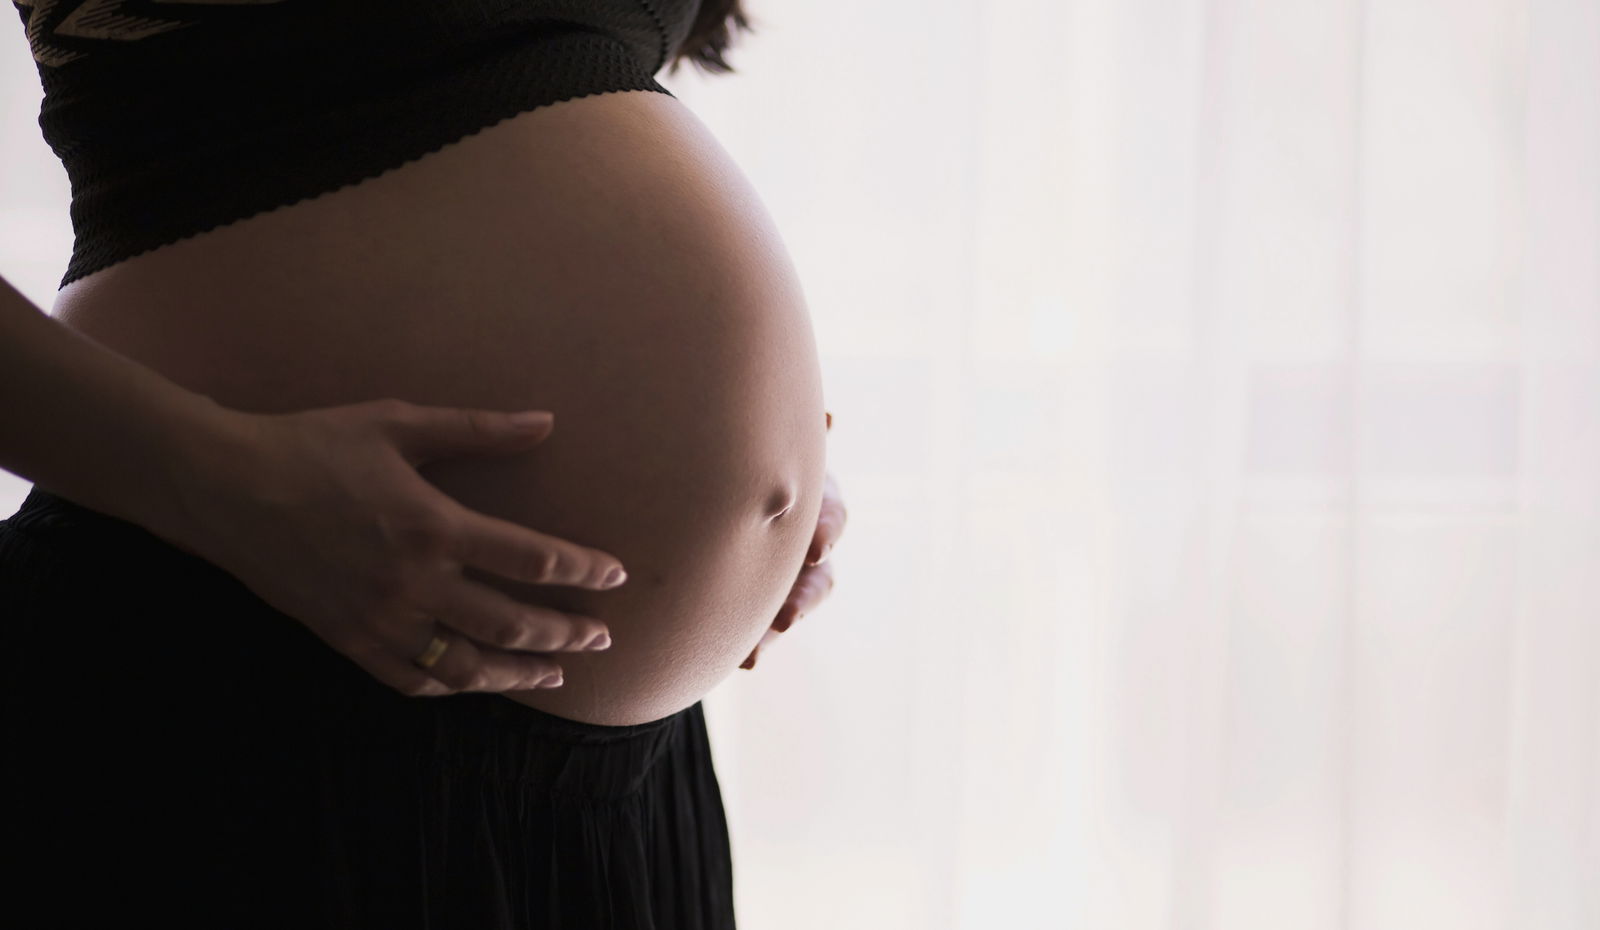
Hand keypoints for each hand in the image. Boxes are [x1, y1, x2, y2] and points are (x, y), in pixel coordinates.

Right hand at [157, 399, 626, 697]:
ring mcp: (379, 620)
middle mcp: (413, 584)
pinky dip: (451, 687)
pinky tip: (475, 683)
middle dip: (567, 633)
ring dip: (519, 672)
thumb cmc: (313, 445)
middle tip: (603, 637)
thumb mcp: (398, 423)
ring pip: (467, 666)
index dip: (583, 571)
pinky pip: (410, 680)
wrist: (223, 488)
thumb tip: (546, 421)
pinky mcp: (347, 639)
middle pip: (512, 623)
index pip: (532, 560)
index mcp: (433, 526)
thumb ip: (478, 429)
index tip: (616, 575)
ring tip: (556, 673)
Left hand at [740, 410, 844, 670]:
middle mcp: (807, 536)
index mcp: (810, 493)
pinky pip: (762, 628)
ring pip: (793, 606)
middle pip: (818, 574)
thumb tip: (829, 419)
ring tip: (754, 653)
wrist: (710, 476)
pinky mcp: (763, 599)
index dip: (826, 530)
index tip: (815, 548)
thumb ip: (780, 434)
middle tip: (786, 616)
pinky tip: (743, 661)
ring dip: (776, 629)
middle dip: (804, 596)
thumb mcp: (758, 441)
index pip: (830, 512)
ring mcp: (788, 572)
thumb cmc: (739, 446)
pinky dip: (755, 645)